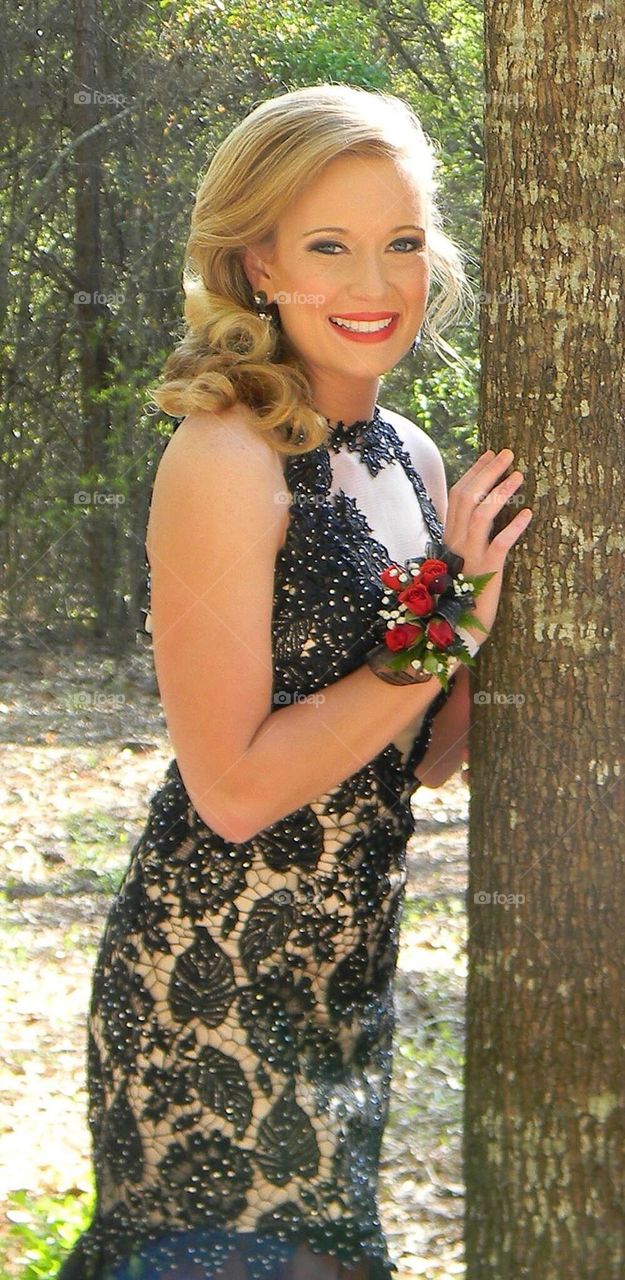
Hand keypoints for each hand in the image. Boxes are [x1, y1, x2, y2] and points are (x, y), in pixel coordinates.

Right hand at [444, 448, 532, 640]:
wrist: (459, 627)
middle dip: (488, 471)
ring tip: (519, 475)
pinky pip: (500, 543)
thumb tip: (480, 511)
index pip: (458, 495)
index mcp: (449, 537)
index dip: (474, 472)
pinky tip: (528, 514)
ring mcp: (470, 556)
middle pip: (468, 497)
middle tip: (509, 453)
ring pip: (482, 515)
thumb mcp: (461, 559)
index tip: (490, 454)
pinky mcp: (486, 570)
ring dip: (501, 492)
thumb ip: (466, 536)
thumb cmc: (462, 593)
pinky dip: (514, 527)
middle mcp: (456, 542)